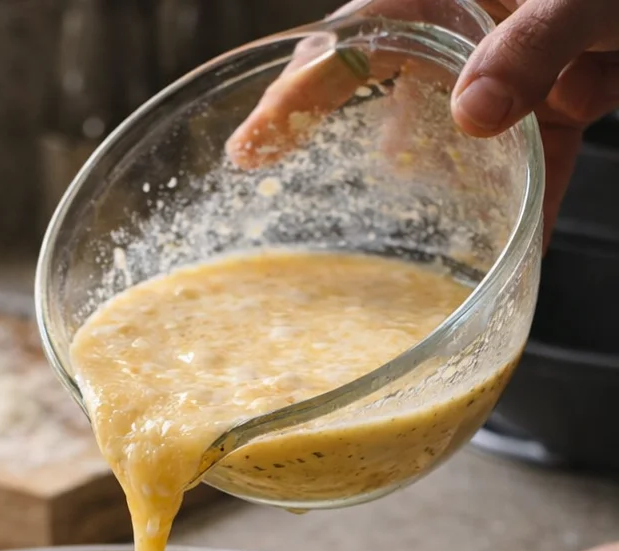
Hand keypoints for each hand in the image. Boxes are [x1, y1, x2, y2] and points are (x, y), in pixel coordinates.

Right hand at [228, 0, 618, 240]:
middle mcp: (485, 14)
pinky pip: (541, 151)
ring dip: (445, 176)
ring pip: (468, 124)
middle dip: (352, 138)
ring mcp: (531, 52)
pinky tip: (521, 249)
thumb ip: (533, 42)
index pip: (358, 34)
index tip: (250, 150)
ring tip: (409, 225)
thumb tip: (474, 117)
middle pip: (398, 81)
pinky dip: (534, 197)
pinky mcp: (578, 84)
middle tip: (305, 201)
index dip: (299, 91)